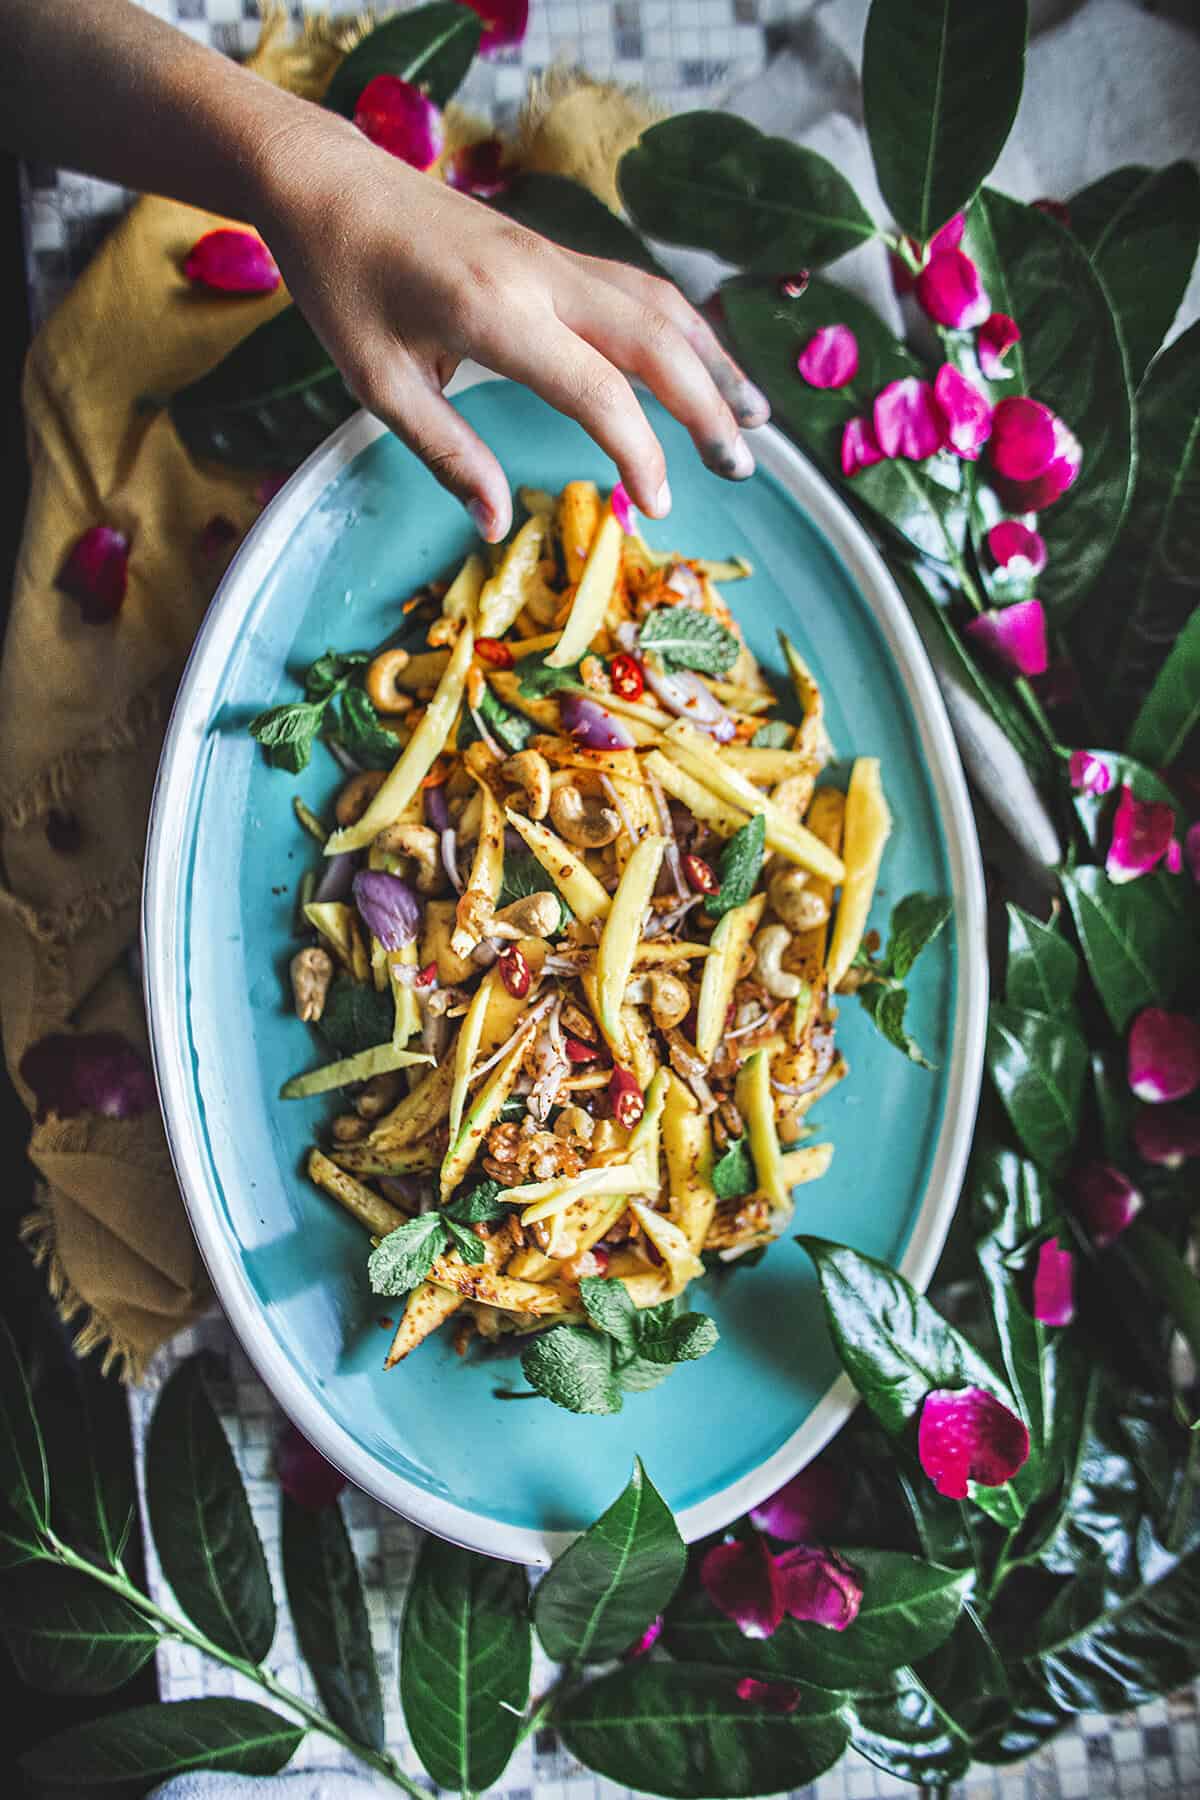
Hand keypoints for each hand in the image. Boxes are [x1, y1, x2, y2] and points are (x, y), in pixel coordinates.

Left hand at [250, 111, 769, 539]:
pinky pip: (638, 290)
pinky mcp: (554, 253)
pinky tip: (702, 363)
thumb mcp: (379, 384)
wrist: (330, 183)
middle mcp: (541, 278)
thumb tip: (494, 525)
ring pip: (659, 307)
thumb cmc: (344, 285)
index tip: (653, 507)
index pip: (597, 389)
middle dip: (708, 407)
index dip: (638, 453)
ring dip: (714, 362)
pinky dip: (683, 331)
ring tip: (755, 417)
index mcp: (495, 315)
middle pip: (654, 342)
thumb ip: (446, 453)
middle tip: (742, 468)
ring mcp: (554, 258)